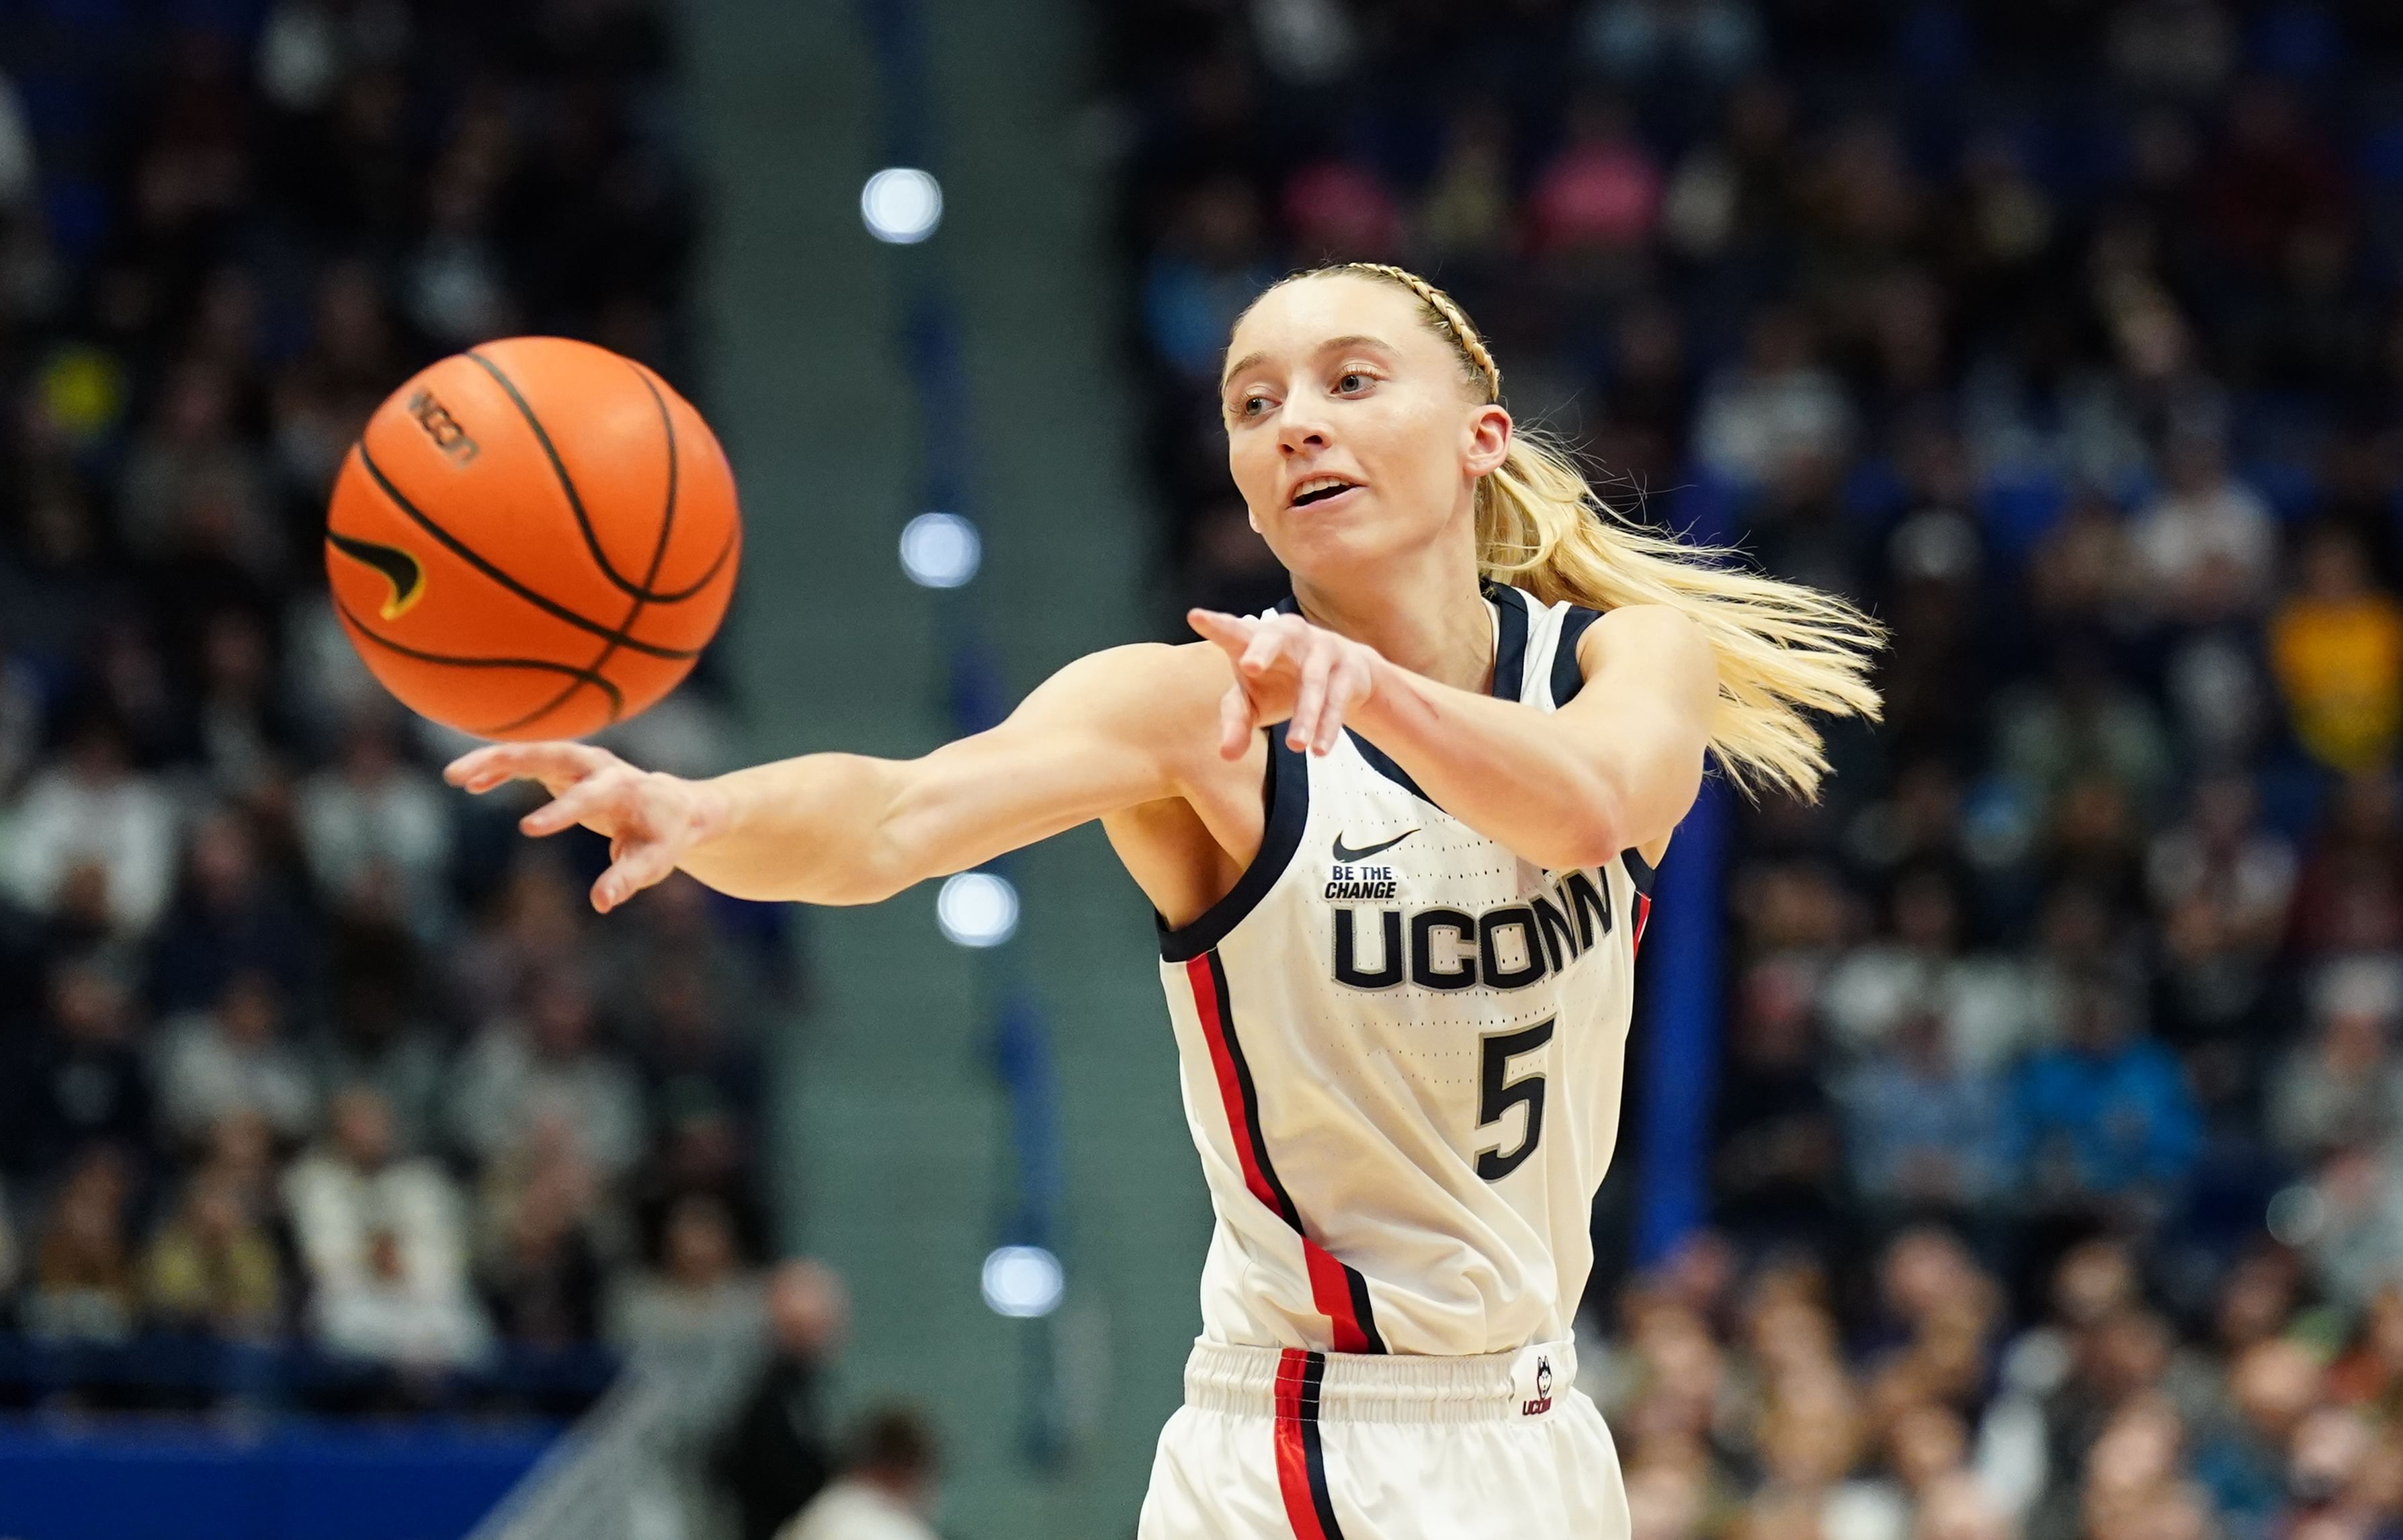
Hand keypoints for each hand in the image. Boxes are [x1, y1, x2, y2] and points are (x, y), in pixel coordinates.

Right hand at [444, 742, 728, 912]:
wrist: (673, 806)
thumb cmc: (661, 837)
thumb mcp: (652, 862)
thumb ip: (627, 879)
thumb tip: (601, 903)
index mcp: (623, 788)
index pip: (589, 796)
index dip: (560, 812)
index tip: (528, 829)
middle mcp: (599, 766)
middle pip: (550, 754)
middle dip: (508, 761)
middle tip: (464, 777)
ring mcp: (580, 761)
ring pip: (531, 751)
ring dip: (492, 759)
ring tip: (453, 776)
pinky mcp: (565, 765)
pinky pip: (528, 761)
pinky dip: (500, 768)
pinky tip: (470, 784)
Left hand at [1188, 608, 1381, 759]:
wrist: (1346, 676)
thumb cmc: (1283, 683)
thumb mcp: (1255, 702)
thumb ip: (1237, 721)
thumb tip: (1226, 755)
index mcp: (1257, 638)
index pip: (1234, 632)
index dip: (1216, 625)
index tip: (1195, 617)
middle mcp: (1289, 635)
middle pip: (1274, 637)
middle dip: (1262, 650)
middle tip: (1248, 667)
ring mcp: (1321, 648)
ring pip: (1312, 680)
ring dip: (1304, 714)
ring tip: (1294, 746)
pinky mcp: (1347, 669)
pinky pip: (1337, 699)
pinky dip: (1328, 726)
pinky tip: (1319, 750)